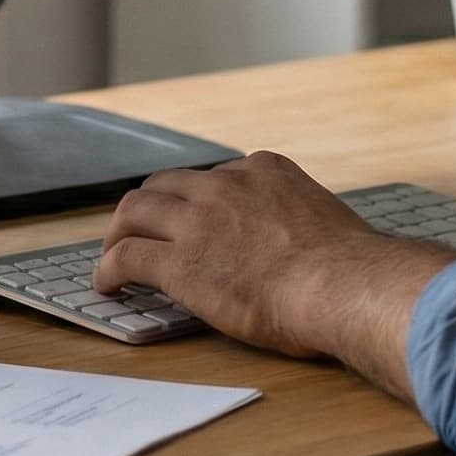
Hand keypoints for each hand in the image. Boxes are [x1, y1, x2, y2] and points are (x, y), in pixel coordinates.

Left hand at [93, 152, 455, 373]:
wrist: (345, 285)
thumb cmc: (347, 266)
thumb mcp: (320, 218)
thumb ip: (295, 218)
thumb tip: (302, 243)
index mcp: (262, 169)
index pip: (212, 177)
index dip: (195, 201)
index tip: (190, 219)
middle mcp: (224, 185)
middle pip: (164, 184)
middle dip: (147, 207)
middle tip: (138, 230)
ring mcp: (199, 221)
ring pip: (135, 211)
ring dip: (117, 232)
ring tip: (111, 254)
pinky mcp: (179, 262)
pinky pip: (127, 257)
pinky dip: (108, 268)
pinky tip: (107, 283)